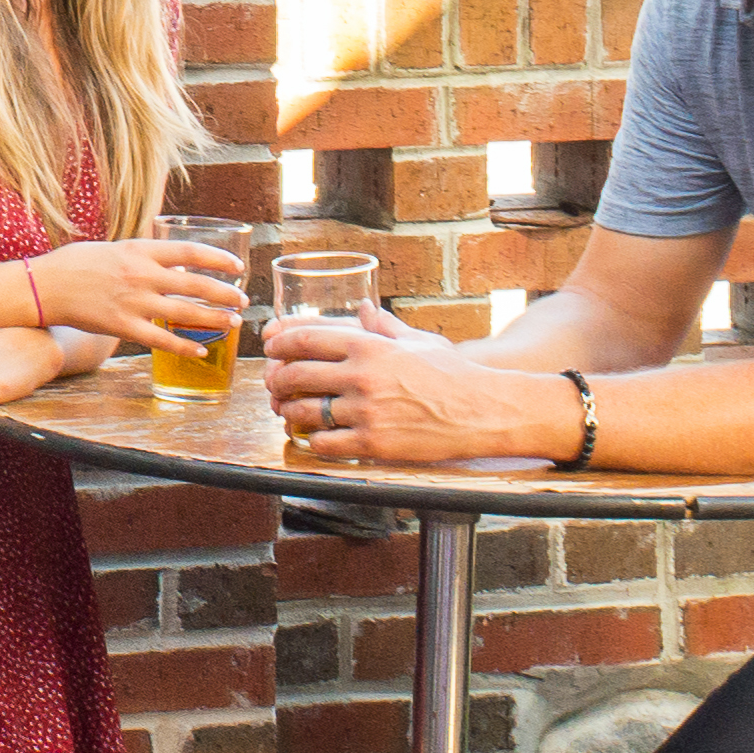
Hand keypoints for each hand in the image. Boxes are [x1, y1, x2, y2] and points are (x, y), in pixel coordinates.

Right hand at [27, 231, 248, 349]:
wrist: (43, 285)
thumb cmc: (76, 263)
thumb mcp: (115, 248)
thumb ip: (145, 257)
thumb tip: (175, 266)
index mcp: (140, 250)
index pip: (191, 252)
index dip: (219, 259)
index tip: (237, 266)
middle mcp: (141, 275)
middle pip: (196, 285)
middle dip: (224, 293)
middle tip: (242, 300)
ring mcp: (133, 302)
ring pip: (184, 313)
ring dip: (213, 319)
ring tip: (231, 323)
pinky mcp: (121, 327)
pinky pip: (161, 340)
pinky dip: (184, 347)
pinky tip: (201, 351)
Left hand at [261, 304, 544, 468]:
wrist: (482, 411)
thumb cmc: (453, 373)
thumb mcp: (419, 341)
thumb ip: (385, 326)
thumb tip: (365, 309)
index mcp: (368, 346)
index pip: (304, 339)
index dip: (279, 345)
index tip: (271, 349)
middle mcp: (361, 376)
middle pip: (294, 375)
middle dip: (276, 380)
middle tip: (274, 383)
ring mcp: (364, 412)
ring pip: (302, 412)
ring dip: (288, 412)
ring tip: (288, 410)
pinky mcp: (370, 443)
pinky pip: (323, 443)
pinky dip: (313, 440)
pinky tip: (316, 436)